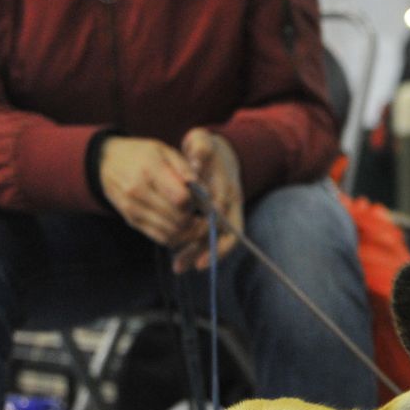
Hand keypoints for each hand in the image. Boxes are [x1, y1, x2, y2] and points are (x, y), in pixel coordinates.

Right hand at [98, 137, 197, 247]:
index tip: (201, 199)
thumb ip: (185, 169)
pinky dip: (177, 237)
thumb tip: (204, 191)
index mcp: (150, 169)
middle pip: (178, 219)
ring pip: (172, 233)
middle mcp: (138, 191)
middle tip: (202, 214)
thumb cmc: (142, 155)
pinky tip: (182, 227)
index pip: (181, 199)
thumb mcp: (164, 151)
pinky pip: (161, 238)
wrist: (107, 162)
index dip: (196, 202)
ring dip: (189, 232)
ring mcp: (133, 209)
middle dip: (196, 220)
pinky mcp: (132, 221)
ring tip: (195, 220)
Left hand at [174, 128, 243, 272]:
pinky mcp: (214, 223)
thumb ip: (201, 149)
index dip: (213, 224)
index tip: (199, 234)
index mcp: (228, 187)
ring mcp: (224, 216)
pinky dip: (193, 252)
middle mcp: (230, 205)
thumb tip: (196, 165)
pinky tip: (178, 262)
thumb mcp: (202, 141)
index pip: (222, 210)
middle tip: (188, 264)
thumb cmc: (205, 148)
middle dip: (206, 250)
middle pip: (222, 234)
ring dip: (198, 255)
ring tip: (179, 267)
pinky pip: (207, 242)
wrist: (214, 154)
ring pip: (214, 242)